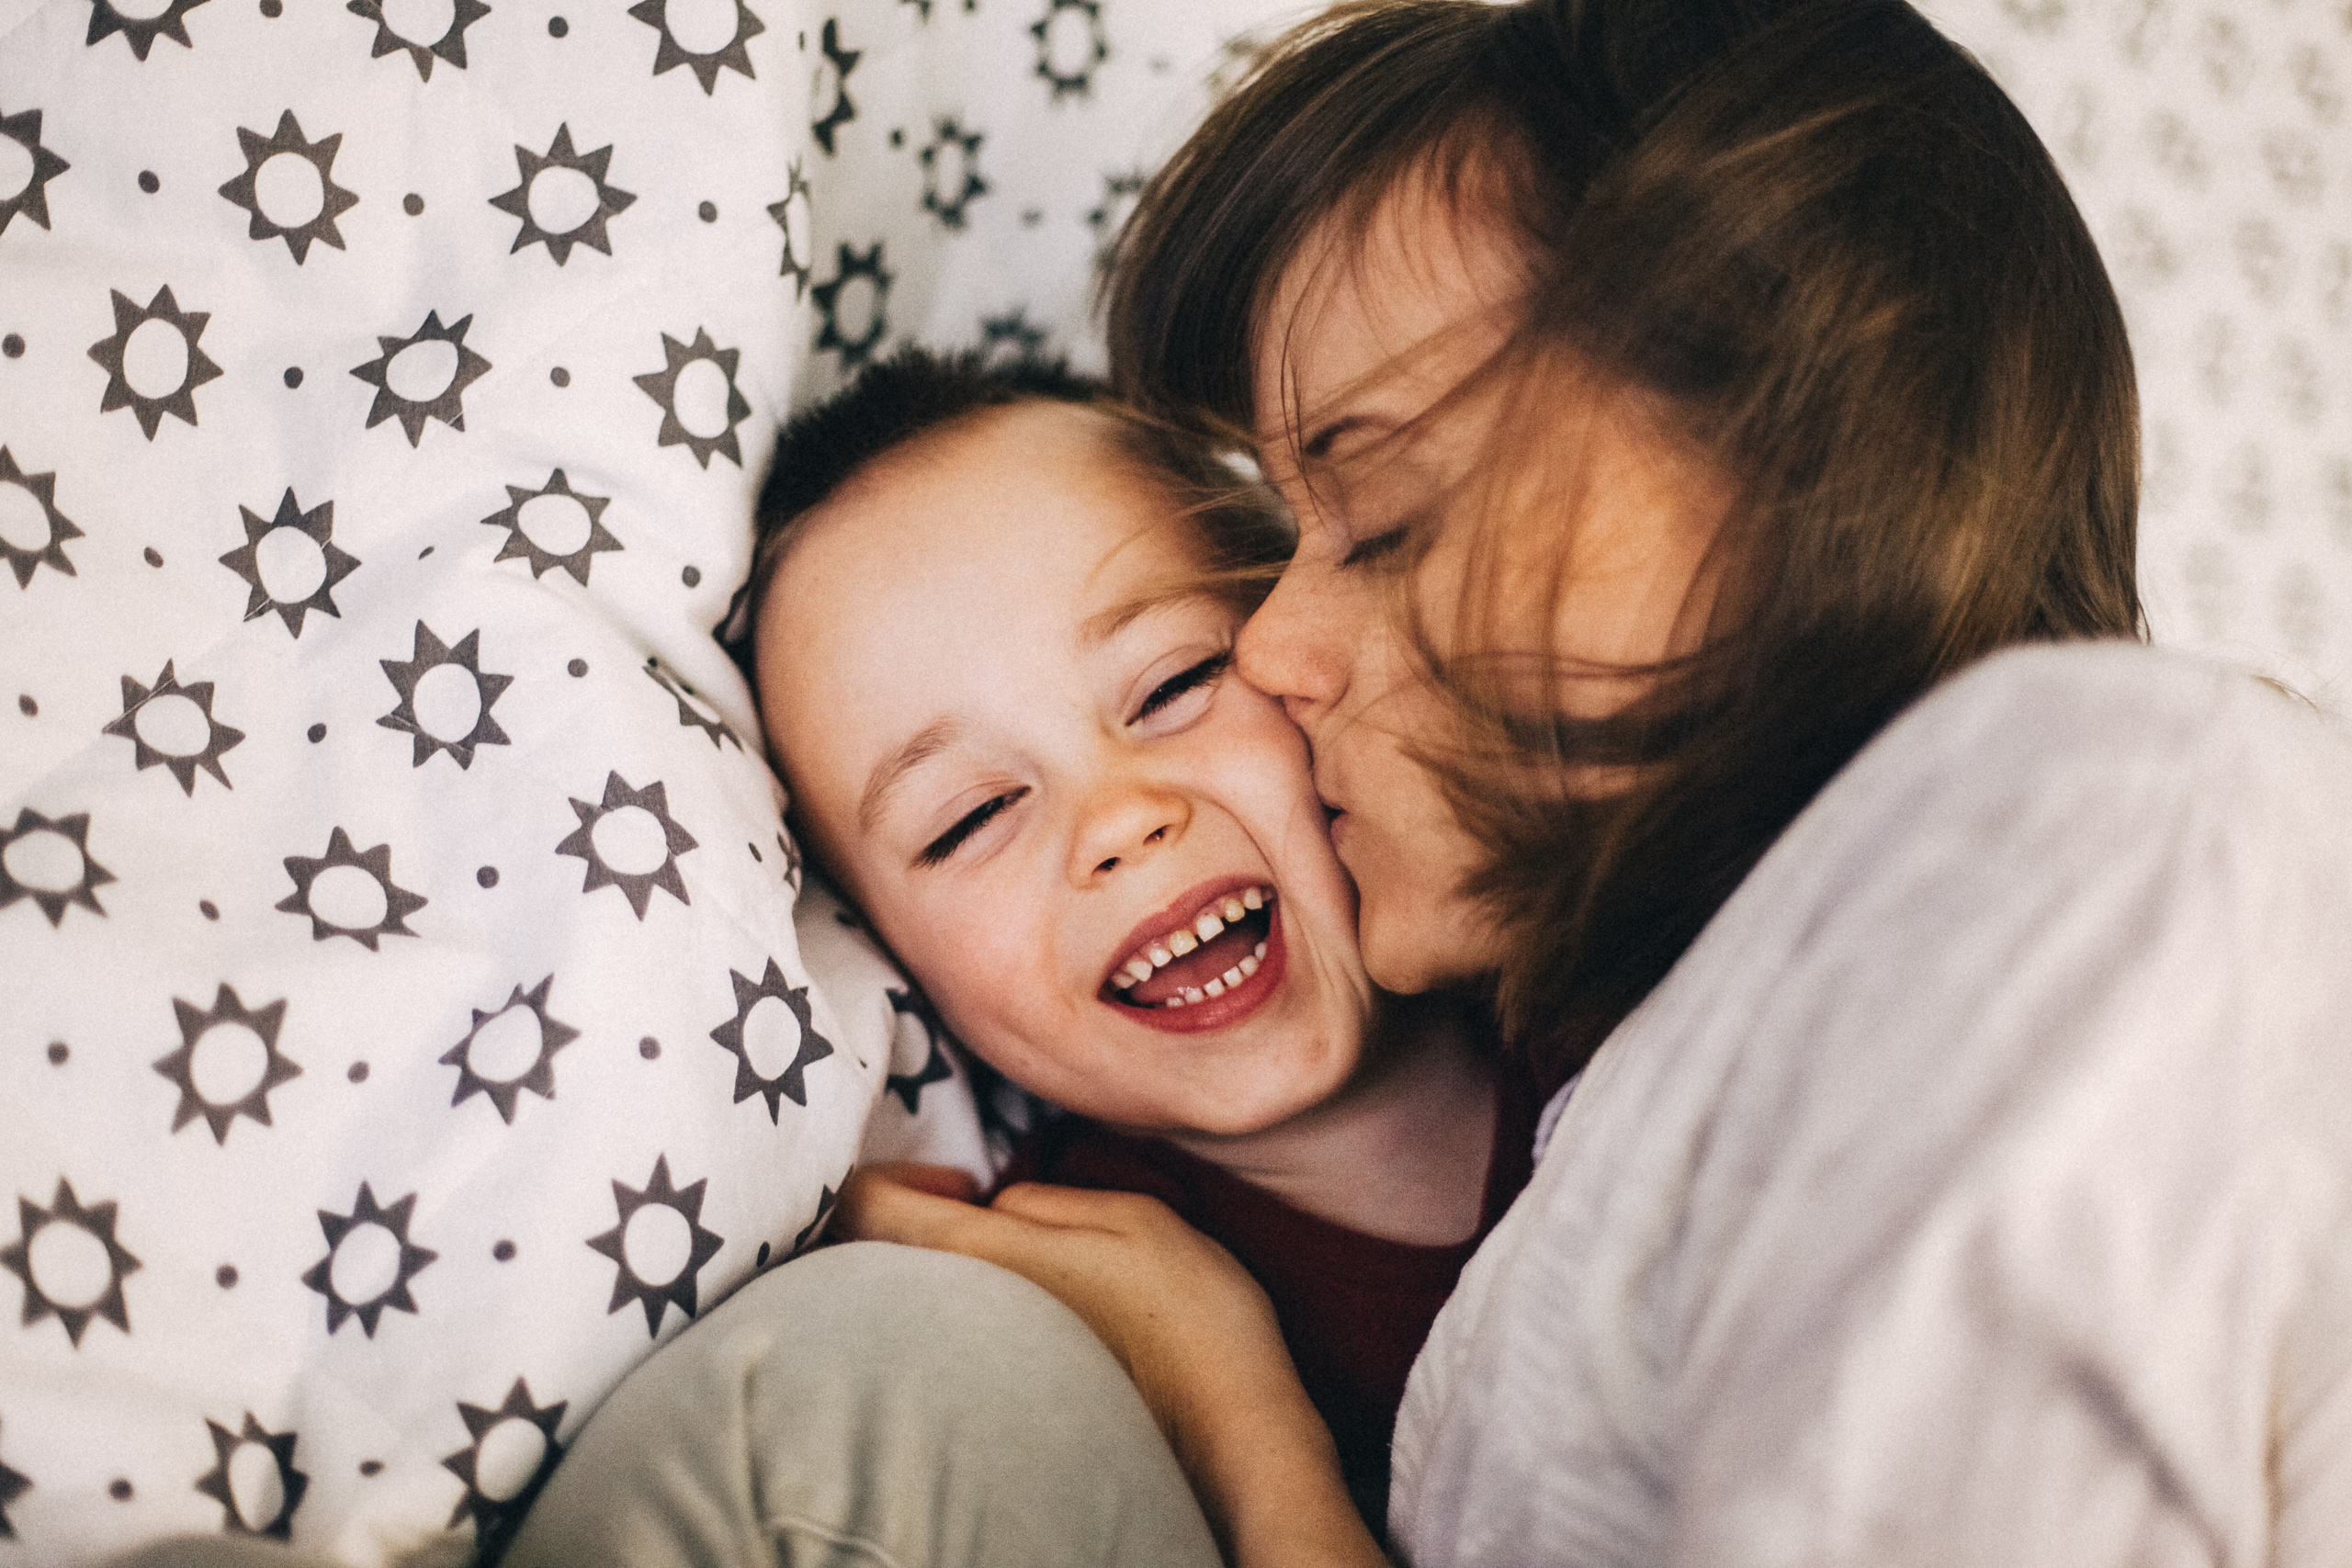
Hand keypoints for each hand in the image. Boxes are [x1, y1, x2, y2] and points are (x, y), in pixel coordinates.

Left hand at [839, 1164, 1387, 1567]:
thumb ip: (1041, 1199)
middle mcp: (959, 1317)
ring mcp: (973, 1367)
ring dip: (954, 1270)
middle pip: (877, 1257)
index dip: (902, 1175)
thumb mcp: (1127, 1215)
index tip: (965, 1182)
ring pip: (919, 1303)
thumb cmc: (1187, 1317)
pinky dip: (976, 1315)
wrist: (1226, 1428)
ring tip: (1028, 1268)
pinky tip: (1043, 1316)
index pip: (865, 1202)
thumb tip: (997, 1206)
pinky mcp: (996, 1401)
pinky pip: (952, 1343)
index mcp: (982, 1256)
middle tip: (992, 1219)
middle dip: (923, 1224)